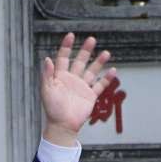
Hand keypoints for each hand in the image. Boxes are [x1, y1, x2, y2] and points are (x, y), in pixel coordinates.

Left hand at [39, 33, 113, 147]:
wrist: (62, 126)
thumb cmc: (52, 109)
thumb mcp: (47, 90)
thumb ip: (47, 74)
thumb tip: (47, 58)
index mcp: (60, 77)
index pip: (63, 58)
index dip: (66, 47)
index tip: (71, 35)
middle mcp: (72, 79)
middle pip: (80, 61)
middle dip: (86, 50)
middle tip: (92, 39)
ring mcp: (82, 87)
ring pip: (92, 71)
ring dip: (99, 62)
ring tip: (107, 53)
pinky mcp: (90, 96)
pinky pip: (100, 85)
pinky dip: (107, 79)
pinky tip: (113, 70)